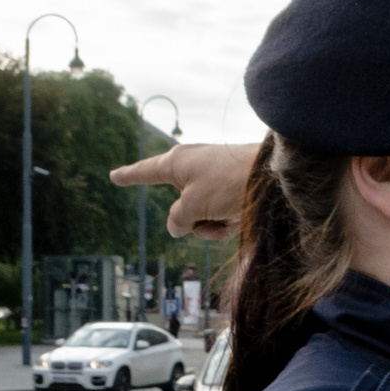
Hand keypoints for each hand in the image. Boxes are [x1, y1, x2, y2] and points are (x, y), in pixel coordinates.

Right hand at [112, 140, 259, 237]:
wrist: (276, 175)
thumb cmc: (229, 182)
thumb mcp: (194, 204)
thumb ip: (179, 217)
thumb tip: (175, 227)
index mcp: (177, 163)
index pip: (146, 171)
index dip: (129, 176)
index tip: (114, 176)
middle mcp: (194, 167)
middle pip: (180, 205)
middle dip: (193, 222)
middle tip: (212, 217)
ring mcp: (214, 178)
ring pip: (201, 214)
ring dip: (211, 225)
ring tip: (228, 220)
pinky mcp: (233, 188)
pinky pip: (220, 213)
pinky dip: (227, 221)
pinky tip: (241, 219)